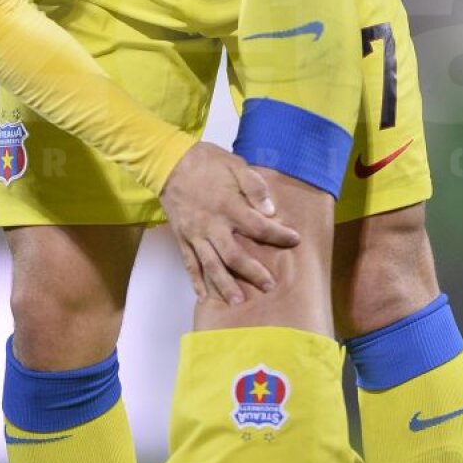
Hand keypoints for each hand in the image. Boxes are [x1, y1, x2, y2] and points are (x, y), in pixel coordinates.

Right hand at [159, 141, 299, 304]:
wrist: (167, 162)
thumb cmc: (205, 161)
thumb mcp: (234, 164)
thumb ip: (253, 186)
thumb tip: (269, 210)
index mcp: (227, 205)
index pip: (258, 226)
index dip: (278, 234)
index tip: (294, 240)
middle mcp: (211, 224)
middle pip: (234, 255)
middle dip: (252, 272)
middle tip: (269, 286)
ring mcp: (195, 233)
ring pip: (211, 264)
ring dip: (224, 284)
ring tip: (237, 302)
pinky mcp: (182, 237)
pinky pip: (189, 262)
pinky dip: (196, 280)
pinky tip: (203, 296)